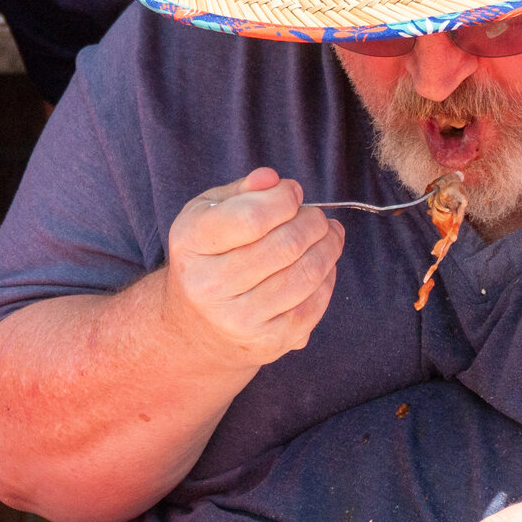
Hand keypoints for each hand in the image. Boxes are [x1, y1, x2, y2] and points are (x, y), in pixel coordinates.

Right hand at [162, 167, 343, 371]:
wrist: (195, 327)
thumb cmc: (209, 257)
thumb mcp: (208, 215)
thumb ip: (242, 192)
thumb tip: (273, 180)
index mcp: (191, 244)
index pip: (251, 218)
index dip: (284, 199)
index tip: (294, 193)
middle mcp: (210, 285)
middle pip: (286, 246)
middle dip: (314, 223)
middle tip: (317, 217)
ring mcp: (239, 318)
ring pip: (305, 275)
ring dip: (329, 248)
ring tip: (330, 235)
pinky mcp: (268, 341)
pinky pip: (313, 305)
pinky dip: (327, 279)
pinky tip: (323, 266)